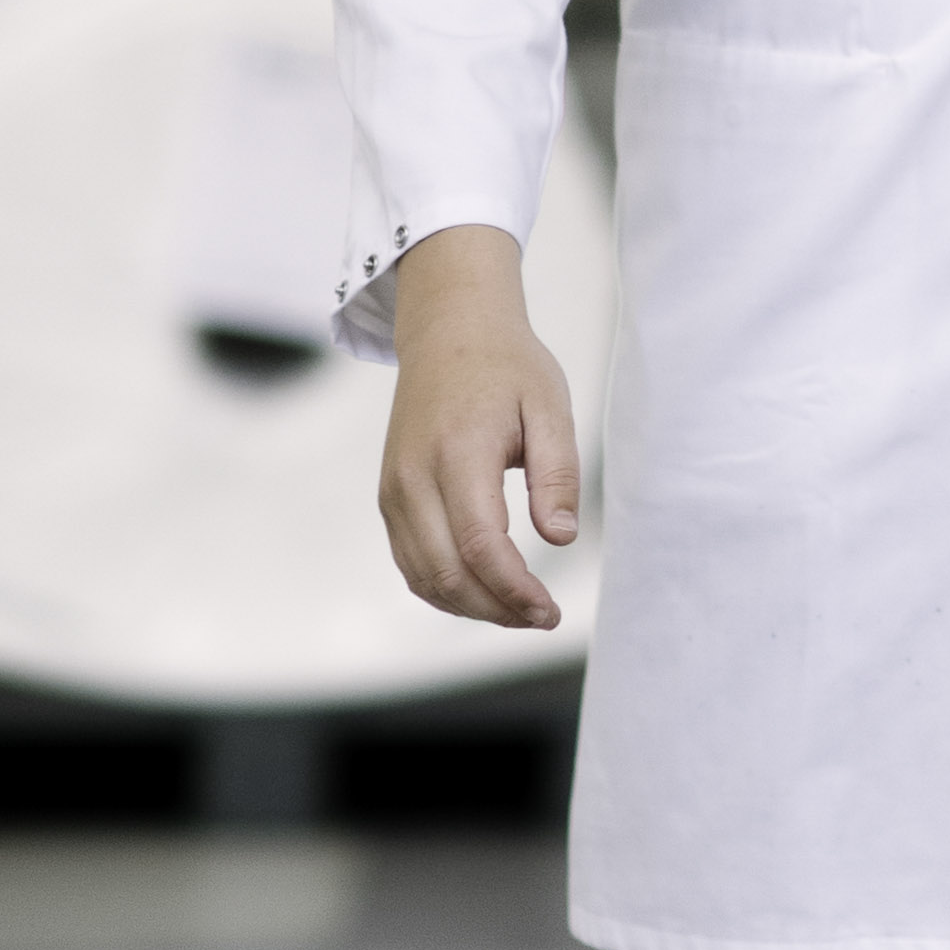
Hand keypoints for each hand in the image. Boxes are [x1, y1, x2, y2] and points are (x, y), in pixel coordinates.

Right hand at [379, 225, 579, 630]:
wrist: (450, 331)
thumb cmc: (507, 367)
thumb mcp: (550, 406)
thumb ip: (557, 474)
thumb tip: (560, 538)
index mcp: (457, 451)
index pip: (479, 546)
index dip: (513, 591)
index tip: (549, 611)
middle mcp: (413, 477)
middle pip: (446, 573)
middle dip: (496, 609)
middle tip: (542, 617)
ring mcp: (393, 490)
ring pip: (423, 577)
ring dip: (470, 606)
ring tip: (520, 610)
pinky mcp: (389, 496)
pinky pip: (410, 561)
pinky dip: (444, 588)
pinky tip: (485, 591)